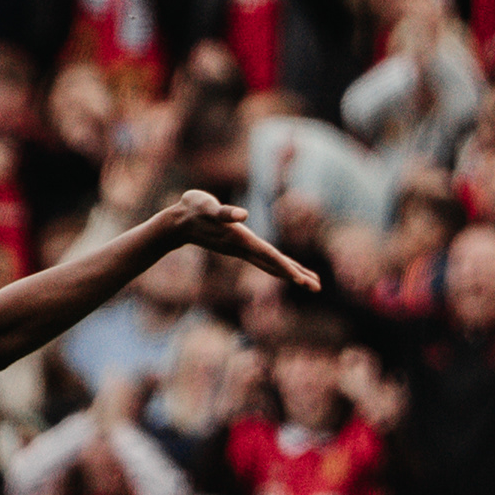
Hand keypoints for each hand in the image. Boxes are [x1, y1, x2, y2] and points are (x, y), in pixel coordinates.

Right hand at [156, 191, 317, 287]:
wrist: (177, 223)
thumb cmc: (192, 209)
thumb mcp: (206, 206)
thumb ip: (223, 212)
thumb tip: (243, 215)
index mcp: (240, 239)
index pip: (268, 255)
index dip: (285, 266)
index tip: (301, 280)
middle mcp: (243, 248)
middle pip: (274, 265)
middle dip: (296, 276)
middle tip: (317, 288)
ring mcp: (241, 249)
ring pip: (271, 264)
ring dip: (291, 273)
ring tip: (310, 283)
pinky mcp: (240, 247)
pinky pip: (265, 259)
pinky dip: (279, 265)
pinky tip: (287, 268)